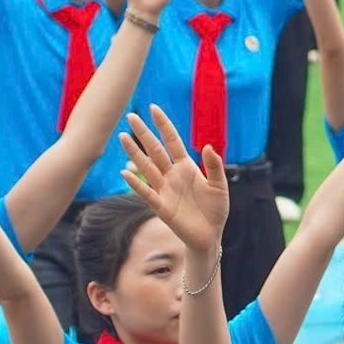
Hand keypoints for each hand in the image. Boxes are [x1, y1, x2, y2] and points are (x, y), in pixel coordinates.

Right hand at [117, 107, 229, 256]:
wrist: (210, 235)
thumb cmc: (215, 210)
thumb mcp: (220, 185)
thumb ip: (215, 166)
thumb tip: (207, 146)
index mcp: (186, 167)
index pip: (172, 141)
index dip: (163, 125)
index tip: (154, 108)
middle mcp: (172, 175)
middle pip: (155, 150)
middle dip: (143, 133)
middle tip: (131, 116)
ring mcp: (164, 190)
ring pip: (146, 167)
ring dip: (135, 153)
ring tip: (123, 137)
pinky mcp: (161, 207)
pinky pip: (146, 193)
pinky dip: (136, 183)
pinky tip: (125, 173)